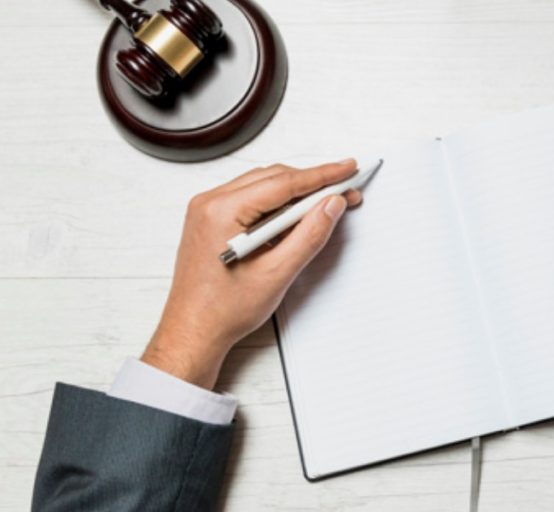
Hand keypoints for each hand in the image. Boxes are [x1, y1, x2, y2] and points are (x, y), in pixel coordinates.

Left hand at [142, 160, 363, 388]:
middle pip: (273, 178)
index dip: (322, 175)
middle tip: (344, 191)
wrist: (194, 330)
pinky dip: (277, 204)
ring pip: (263, 186)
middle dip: (313, 184)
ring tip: (324, 205)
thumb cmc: (223, 309)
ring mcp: (207, 210)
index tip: (346, 170)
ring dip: (296, 193)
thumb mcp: (277, 273)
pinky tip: (295, 216)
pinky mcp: (211, 219)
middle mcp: (210, 204)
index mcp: (222, 211)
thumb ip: (309, 235)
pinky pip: (250, 199)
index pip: (283, 182)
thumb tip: (331, 205)